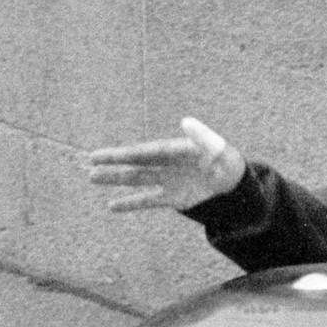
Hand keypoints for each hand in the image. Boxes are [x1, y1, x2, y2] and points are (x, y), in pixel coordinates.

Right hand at [84, 117, 245, 212]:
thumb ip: (202, 136)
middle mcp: (167, 164)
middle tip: (89, 162)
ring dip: (115, 180)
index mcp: (175, 150)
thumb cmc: (228, 163)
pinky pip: (148, 200)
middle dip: (113, 164)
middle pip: (136, 164)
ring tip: (92, 177)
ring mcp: (168, 181)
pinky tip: (112, 205)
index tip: (103, 155)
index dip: (123, 154)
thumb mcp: (218, 148)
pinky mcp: (173, 198)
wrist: (237, 187)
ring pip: (137, 180)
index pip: (145, 152)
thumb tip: (185, 120)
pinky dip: (131, 203)